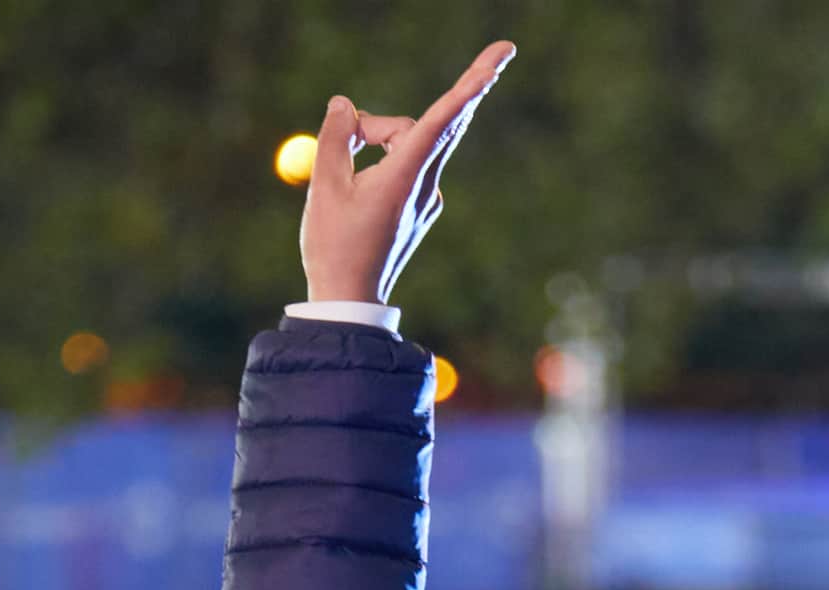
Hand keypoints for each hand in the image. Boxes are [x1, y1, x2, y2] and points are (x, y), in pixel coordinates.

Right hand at [297, 40, 515, 306]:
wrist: (350, 302)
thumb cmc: (333, 247)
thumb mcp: (323, 186)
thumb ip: (336, 137)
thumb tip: (345, 105)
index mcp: (403, 177)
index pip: (441, 119)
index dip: (469, 84)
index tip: (499, 60)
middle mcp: (426, 185)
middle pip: (443, 122)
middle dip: (469, 87)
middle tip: (505, 49)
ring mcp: (428, 198)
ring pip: (415, 141)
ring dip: (384, 135)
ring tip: (346, 161)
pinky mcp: (421, 208)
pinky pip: (409, 163)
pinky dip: (387, 157)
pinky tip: (361, 182)